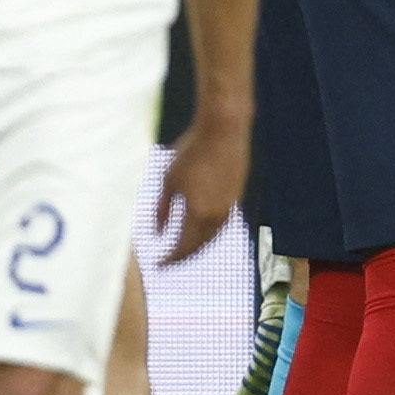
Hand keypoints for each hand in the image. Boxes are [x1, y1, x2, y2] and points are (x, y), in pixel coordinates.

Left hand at [155, 116, 248, 263]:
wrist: (224, 130)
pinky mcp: (237, 195)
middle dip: (184, 256)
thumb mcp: (169, 180)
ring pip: (213, 236)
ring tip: (184, 248)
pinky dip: (208, 232)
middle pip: (200, 246)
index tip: (159, 265)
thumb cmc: (192, 151)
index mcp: (198, 213)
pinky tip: (200, 226)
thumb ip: (163, 209)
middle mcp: (217, 215)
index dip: (170, 259)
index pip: (183, 247)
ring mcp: (230, 206)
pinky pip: (221, 223)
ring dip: (198, 245)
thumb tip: (158, 232)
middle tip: (170, 261)